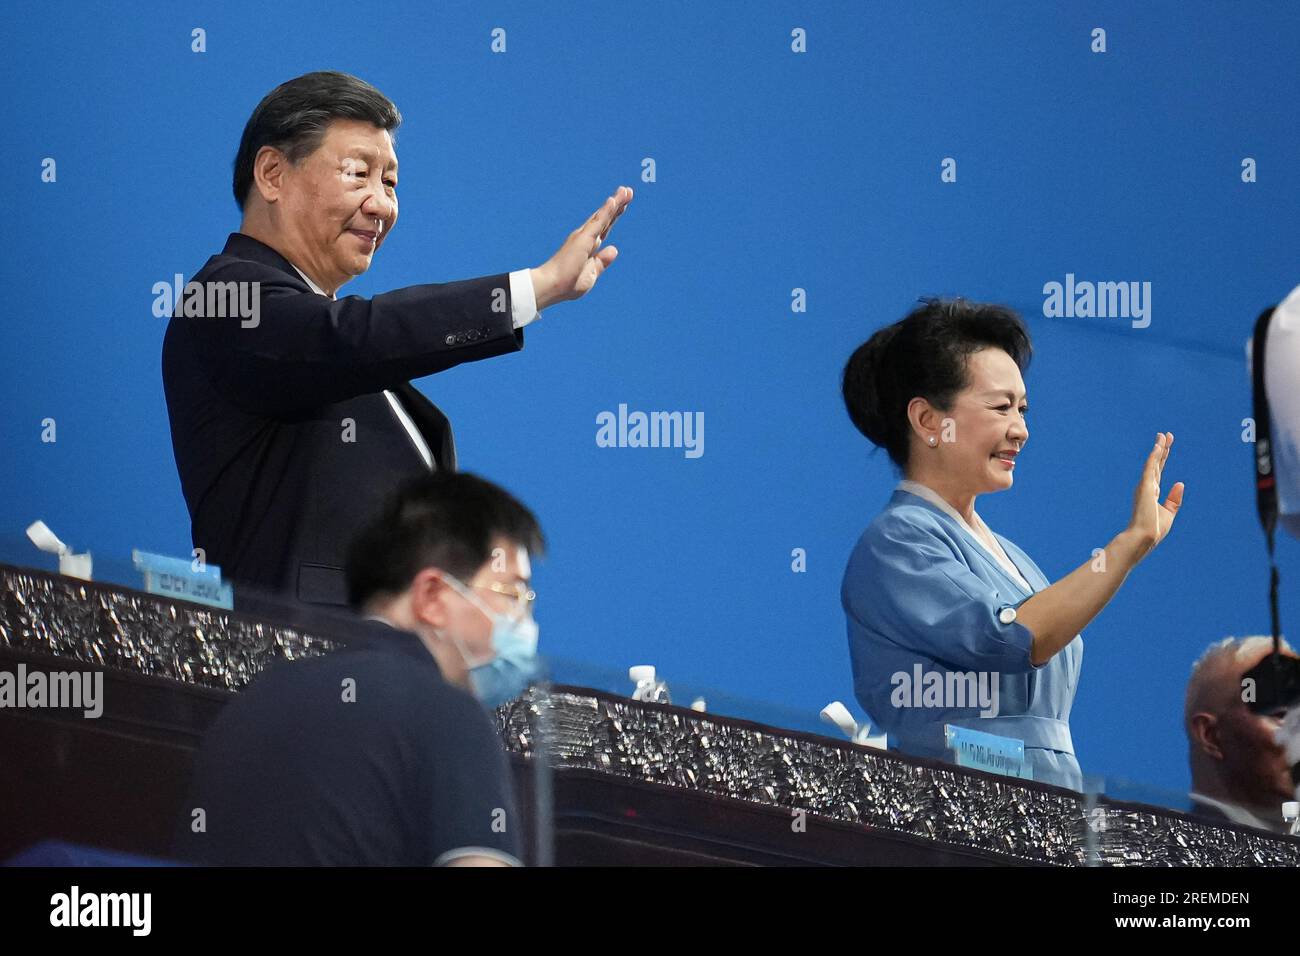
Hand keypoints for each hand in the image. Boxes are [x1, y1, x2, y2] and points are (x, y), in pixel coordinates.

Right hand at [532, 186, 632, 309]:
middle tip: (628, 190)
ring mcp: (584, 236)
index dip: (614, 215)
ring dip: (615, 202)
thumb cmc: (568, 284)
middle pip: (606, 218)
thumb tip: (614, 249)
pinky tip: (614, 201)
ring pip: (603, 215)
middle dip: (617, 204)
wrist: (553, 286)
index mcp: (589, 247)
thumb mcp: (592, 273)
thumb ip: (602, 261)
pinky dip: (606, 211)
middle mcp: (586, 237)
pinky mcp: (583, 238)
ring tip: (626, 190)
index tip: (623, 205)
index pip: (604, 228)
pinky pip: (598, 222)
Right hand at [1126, 432, 1184, 558]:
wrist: (1144, 538)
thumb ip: (1173, 499)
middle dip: (1161, 449)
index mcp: (1152, 493)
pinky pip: (1150, 467)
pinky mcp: (1145, 486)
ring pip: (1153, 462)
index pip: (1159, 471)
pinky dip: (1155, 456)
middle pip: (1156, 463)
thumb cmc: (1154, 529)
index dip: (1163, 458)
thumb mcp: (1169, 513)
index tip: (1167, 445)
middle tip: (1166, 435)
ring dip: (1158, 448)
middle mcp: (1147, 486)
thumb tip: (1180, 483)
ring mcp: (1145, 485)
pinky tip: (1159, 446)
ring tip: (1163, 435)